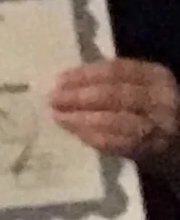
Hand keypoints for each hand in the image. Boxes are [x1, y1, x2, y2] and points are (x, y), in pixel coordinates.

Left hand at [51, 58, 179, 162]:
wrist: (177, 141)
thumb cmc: (146, 108)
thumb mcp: (137, 86)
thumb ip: (109, 81)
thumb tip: (63, 83)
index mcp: (156, 76)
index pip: (116, 70)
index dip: (85, 74)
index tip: (59, 79)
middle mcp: (161, 99)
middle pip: (114, 95)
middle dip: (78, 97)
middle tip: (53, 99)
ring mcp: (158, 126)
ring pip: (114, 120)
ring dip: (81, 119)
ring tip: (58, 116)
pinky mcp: (151, 149)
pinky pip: (117, 143)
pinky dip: (92, 136)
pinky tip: (74, 132)